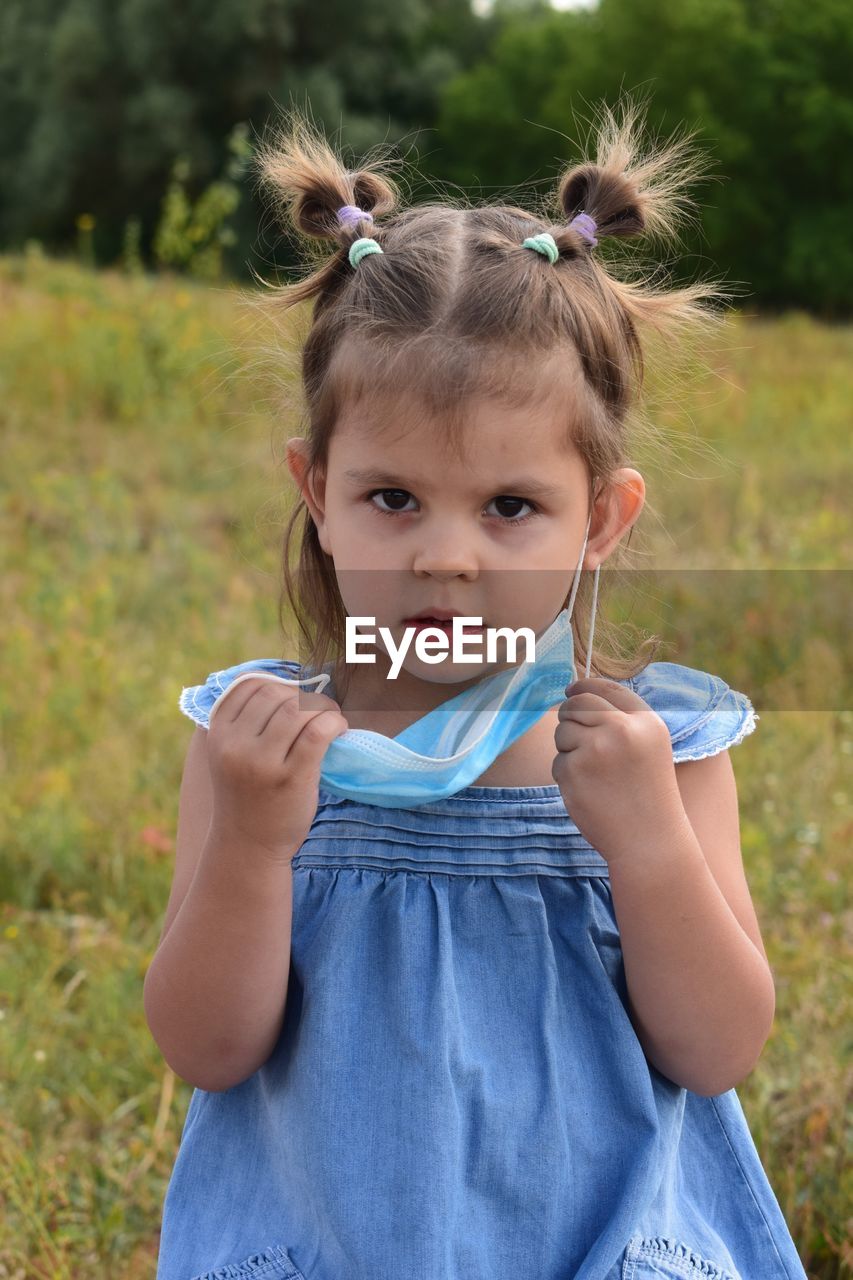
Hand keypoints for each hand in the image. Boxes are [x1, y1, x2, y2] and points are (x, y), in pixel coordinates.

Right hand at [206, 677, 348, 861]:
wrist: (247, 846)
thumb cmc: (245, 796)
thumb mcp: (229, 755)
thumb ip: (246, 722)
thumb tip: (290, 684)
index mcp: (217, 734)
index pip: (249, 684)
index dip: (278, 683)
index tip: (295, 695)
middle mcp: (234, 745)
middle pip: (276, 694)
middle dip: (303, 695)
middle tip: (320, 708)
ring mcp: (261, 762)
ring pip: (298, 709)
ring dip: (322, 707)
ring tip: (331, 718)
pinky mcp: (291, 778)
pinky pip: (317, 732)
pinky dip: (334, 723)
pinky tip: (339, 730)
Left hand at [551, 676, 685, 864]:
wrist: (649, 841)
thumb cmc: (647, 794)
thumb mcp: (649, 746)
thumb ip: (621, 718)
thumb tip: (577, 693)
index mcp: (646, 721)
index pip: (605, 687)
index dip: (583, 686)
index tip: (572, 690)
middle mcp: (621, 730)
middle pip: (577, 704)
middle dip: (570, 715)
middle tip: (578, 736)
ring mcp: (595, 749)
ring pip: (562, 732)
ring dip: (569, 748)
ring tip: (595, 774)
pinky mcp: (573, 771)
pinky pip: (558, 761)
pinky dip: (567, 774)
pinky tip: (589, 791)